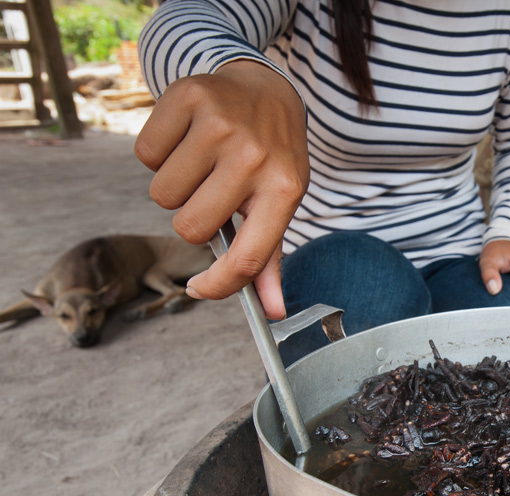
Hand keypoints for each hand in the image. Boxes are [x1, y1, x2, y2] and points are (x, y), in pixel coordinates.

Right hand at [133, 60, 308, 319]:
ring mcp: (222, 125)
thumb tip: (271, 312)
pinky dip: (158, 154)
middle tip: (212, 193)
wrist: (266, 89)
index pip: (248, 257)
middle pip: (190, 228)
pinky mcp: (189, 97)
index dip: (219, 285)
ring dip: (175, 186)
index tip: (199, 290)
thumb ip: (270, 257)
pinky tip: (186, 140)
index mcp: (285, 190)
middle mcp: (255, 157)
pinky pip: (146, 154)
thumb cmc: (272, 157)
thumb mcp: (280, 202)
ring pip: (162, 195)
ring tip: (201, 164)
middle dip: (193, 218)